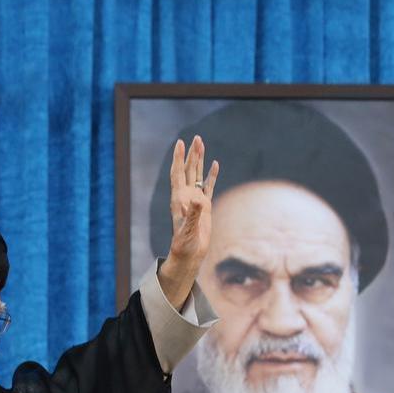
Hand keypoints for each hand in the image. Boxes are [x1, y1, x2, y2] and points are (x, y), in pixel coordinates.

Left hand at [158, 135, 218, 308]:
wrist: (189, 254)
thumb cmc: (185, 244)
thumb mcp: (188, 230)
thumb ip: (193, 213)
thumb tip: (199, 199)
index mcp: (179, 199)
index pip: (178, 174)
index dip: (179, 159)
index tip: (180, 143)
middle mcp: (186, 196)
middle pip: (188, 170)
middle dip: (192, 154)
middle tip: (196, 138)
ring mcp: (195, 200)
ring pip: (197, 175)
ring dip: (200, 161)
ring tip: (202, 144)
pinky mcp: (204, 206)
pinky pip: (208, 187)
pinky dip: (211, 176)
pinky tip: (215, 165)